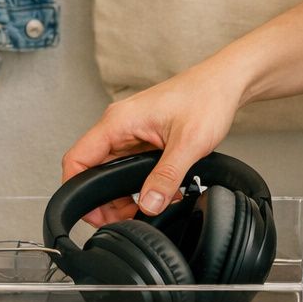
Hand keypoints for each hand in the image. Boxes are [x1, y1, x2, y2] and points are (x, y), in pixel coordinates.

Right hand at [62, 63, 246, 225]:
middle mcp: (119, 125)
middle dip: (105, 199)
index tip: (90, 212)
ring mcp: (131, 131)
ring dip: (124, 193)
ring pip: (113, 171)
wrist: (225, 83)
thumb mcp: (188, 143)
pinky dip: (139, 183)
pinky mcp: (144, 137)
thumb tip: (149, 204)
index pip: (77, 159)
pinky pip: (130, 166)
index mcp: (118, 121)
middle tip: (124, 218)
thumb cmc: (206, 97)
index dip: (77, 190)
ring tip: (145, 208)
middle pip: (93, 170)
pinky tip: (159, 193)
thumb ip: (166, 177)